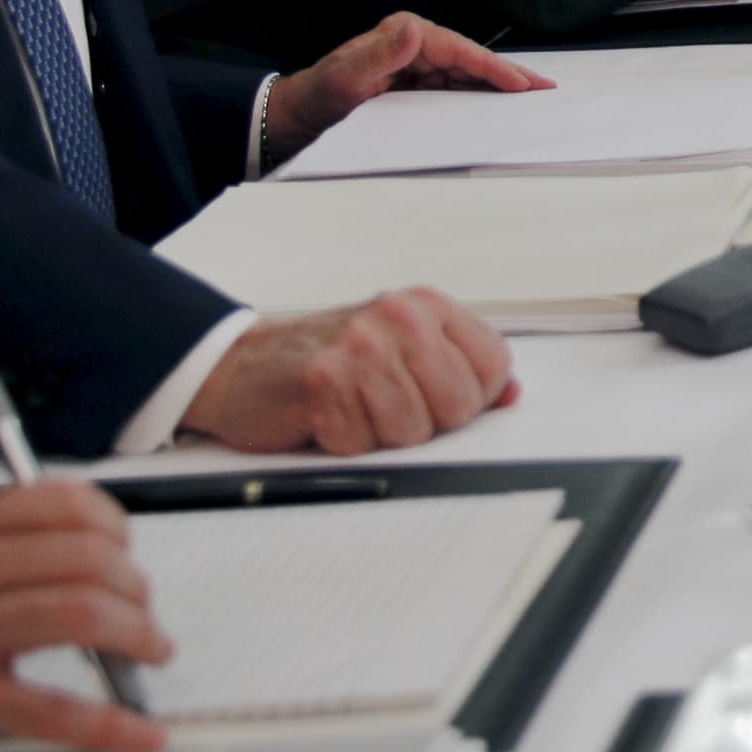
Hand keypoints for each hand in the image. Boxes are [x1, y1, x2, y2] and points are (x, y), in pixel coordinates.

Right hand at [179, 290, 517, 455]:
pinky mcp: (323, 383)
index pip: (493, 366)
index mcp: (425, 306)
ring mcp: (360, 348)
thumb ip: (460, 366)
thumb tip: (510, 395)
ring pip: (413, 430)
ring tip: (355, 410)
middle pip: (459, 404)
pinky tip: (327, 419)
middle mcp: (397, 318)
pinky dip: (345, 444)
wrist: (241, 363)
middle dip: (428, 423)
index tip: (439, 399)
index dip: (474, 399)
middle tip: (386, 408)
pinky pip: (363, 443)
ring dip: (382, 437)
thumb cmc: (328, 359)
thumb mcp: (402, 347)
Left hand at [267, 11, 550, 155]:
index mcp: (405, 35)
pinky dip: (481, 94)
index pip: (459, 50)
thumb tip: (416, 30)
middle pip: (471, 61)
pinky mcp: (419, 82)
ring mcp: (419, 63)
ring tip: (534, 96)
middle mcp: (416, 44)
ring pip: (468, 74)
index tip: (520, 83)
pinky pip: (456, 87)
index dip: (492, 67)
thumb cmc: (322, 95)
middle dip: (508, 74)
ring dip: (499, 85)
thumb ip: (381, 54)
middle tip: (545, 88)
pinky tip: (501, 103)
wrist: (301, 115)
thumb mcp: (347, 77)